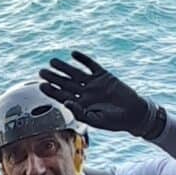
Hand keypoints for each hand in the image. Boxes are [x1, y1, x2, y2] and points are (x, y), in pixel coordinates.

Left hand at [37, 49, 163, 138]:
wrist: (134, 113)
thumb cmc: (114, 121)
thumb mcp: (96, 120)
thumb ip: (80, 113)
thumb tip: (65, 103)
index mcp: (80, 104)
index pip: (62, 96)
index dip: (51, 90)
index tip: (41, 85)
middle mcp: (84, 93)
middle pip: (65, 83)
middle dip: (54, 77)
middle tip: (41, 71)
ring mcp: (93, 83)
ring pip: (75, 73)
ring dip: (64, 67)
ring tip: (53, 61)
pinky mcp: (103, 75)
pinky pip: (91, 65)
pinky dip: (83, 59)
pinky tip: (74, 54)